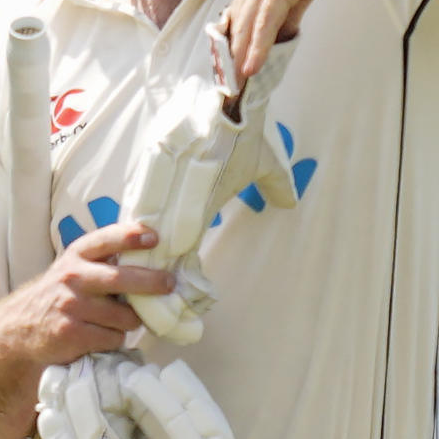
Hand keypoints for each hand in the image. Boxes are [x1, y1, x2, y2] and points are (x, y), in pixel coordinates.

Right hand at [0, 220, 174, 368]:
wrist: (17, 329)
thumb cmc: (58, 296)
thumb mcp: (74, 269)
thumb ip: (103, 262)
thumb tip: (152, 261)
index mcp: (77, 255)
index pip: (106, 239)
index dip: (131, 236)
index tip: (155, 237)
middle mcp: (73, 277)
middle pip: (122, 278)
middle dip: (152, 282)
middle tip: (169, 284)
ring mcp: (72, 305)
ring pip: (124, 315)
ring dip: (131, 321)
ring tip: (123, 320)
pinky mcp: (72, 333)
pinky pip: (113, 337)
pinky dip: (115, 339)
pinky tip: (103, 336)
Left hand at [120, 24, 297, 343]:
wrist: (234, 105)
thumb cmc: (243, 133)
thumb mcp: (261, 165)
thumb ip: (272, 184)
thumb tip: (289, 201)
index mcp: (182, 207)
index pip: (171, 257)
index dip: (176, 289)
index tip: (187, 316)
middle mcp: (165, 208)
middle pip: (152, 266)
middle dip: (160, 303)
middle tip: (174, 334)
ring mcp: (160, 201)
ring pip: (149, 260)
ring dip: (159, 297)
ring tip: (171, 328)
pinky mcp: (160, 193)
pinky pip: (154, 240)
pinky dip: (163, 272)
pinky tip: (173, 296)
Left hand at [225, 0, 383, 82]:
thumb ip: (290, 6)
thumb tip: (283, 30)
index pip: (239, 14)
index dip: (234, 43)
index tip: (231, 66)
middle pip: (237, 24)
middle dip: (231, 56)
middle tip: (229, 84)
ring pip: (247, 25)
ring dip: (240, 57)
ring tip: (236, 84)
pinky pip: (264, 20)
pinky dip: (257, 45)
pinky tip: (252, 65)